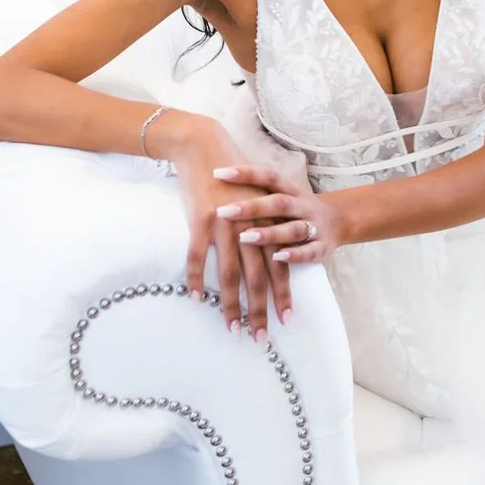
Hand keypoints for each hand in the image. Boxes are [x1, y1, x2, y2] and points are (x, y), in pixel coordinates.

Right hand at [157, 119, 292, 342]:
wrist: (205, 145)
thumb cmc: (232, 175)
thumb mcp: (256, 198)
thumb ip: (263, 226)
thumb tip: (267, 256)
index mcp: (267, 221)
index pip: (279, 265)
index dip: (283, 294)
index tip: (287, 321)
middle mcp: (251, 225)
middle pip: (257, 277)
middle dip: (260, 311)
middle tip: (261, 339)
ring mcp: (226, 223)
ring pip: (230, 273)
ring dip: (231, 305)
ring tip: (232, 329)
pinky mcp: (202, 218)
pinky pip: (198, 256)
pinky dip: (197, 279)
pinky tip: (197, 299)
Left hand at [213, 164, 341, 264]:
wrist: (339, 220)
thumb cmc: (296, 209)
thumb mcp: (281, 195)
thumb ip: (257, 192)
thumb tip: (216, 183)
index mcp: (291, 189)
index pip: (268, 176)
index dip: (245, 173)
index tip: (218, 172)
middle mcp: (303, 204)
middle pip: (278, 203)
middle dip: (251, 207)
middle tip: (223, 211)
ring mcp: (314, 225)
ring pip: (292, 228)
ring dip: (269, 233)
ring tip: (245, 237)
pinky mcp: (322, 247)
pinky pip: (309, 251)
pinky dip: (294, 254)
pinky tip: (278, 257)